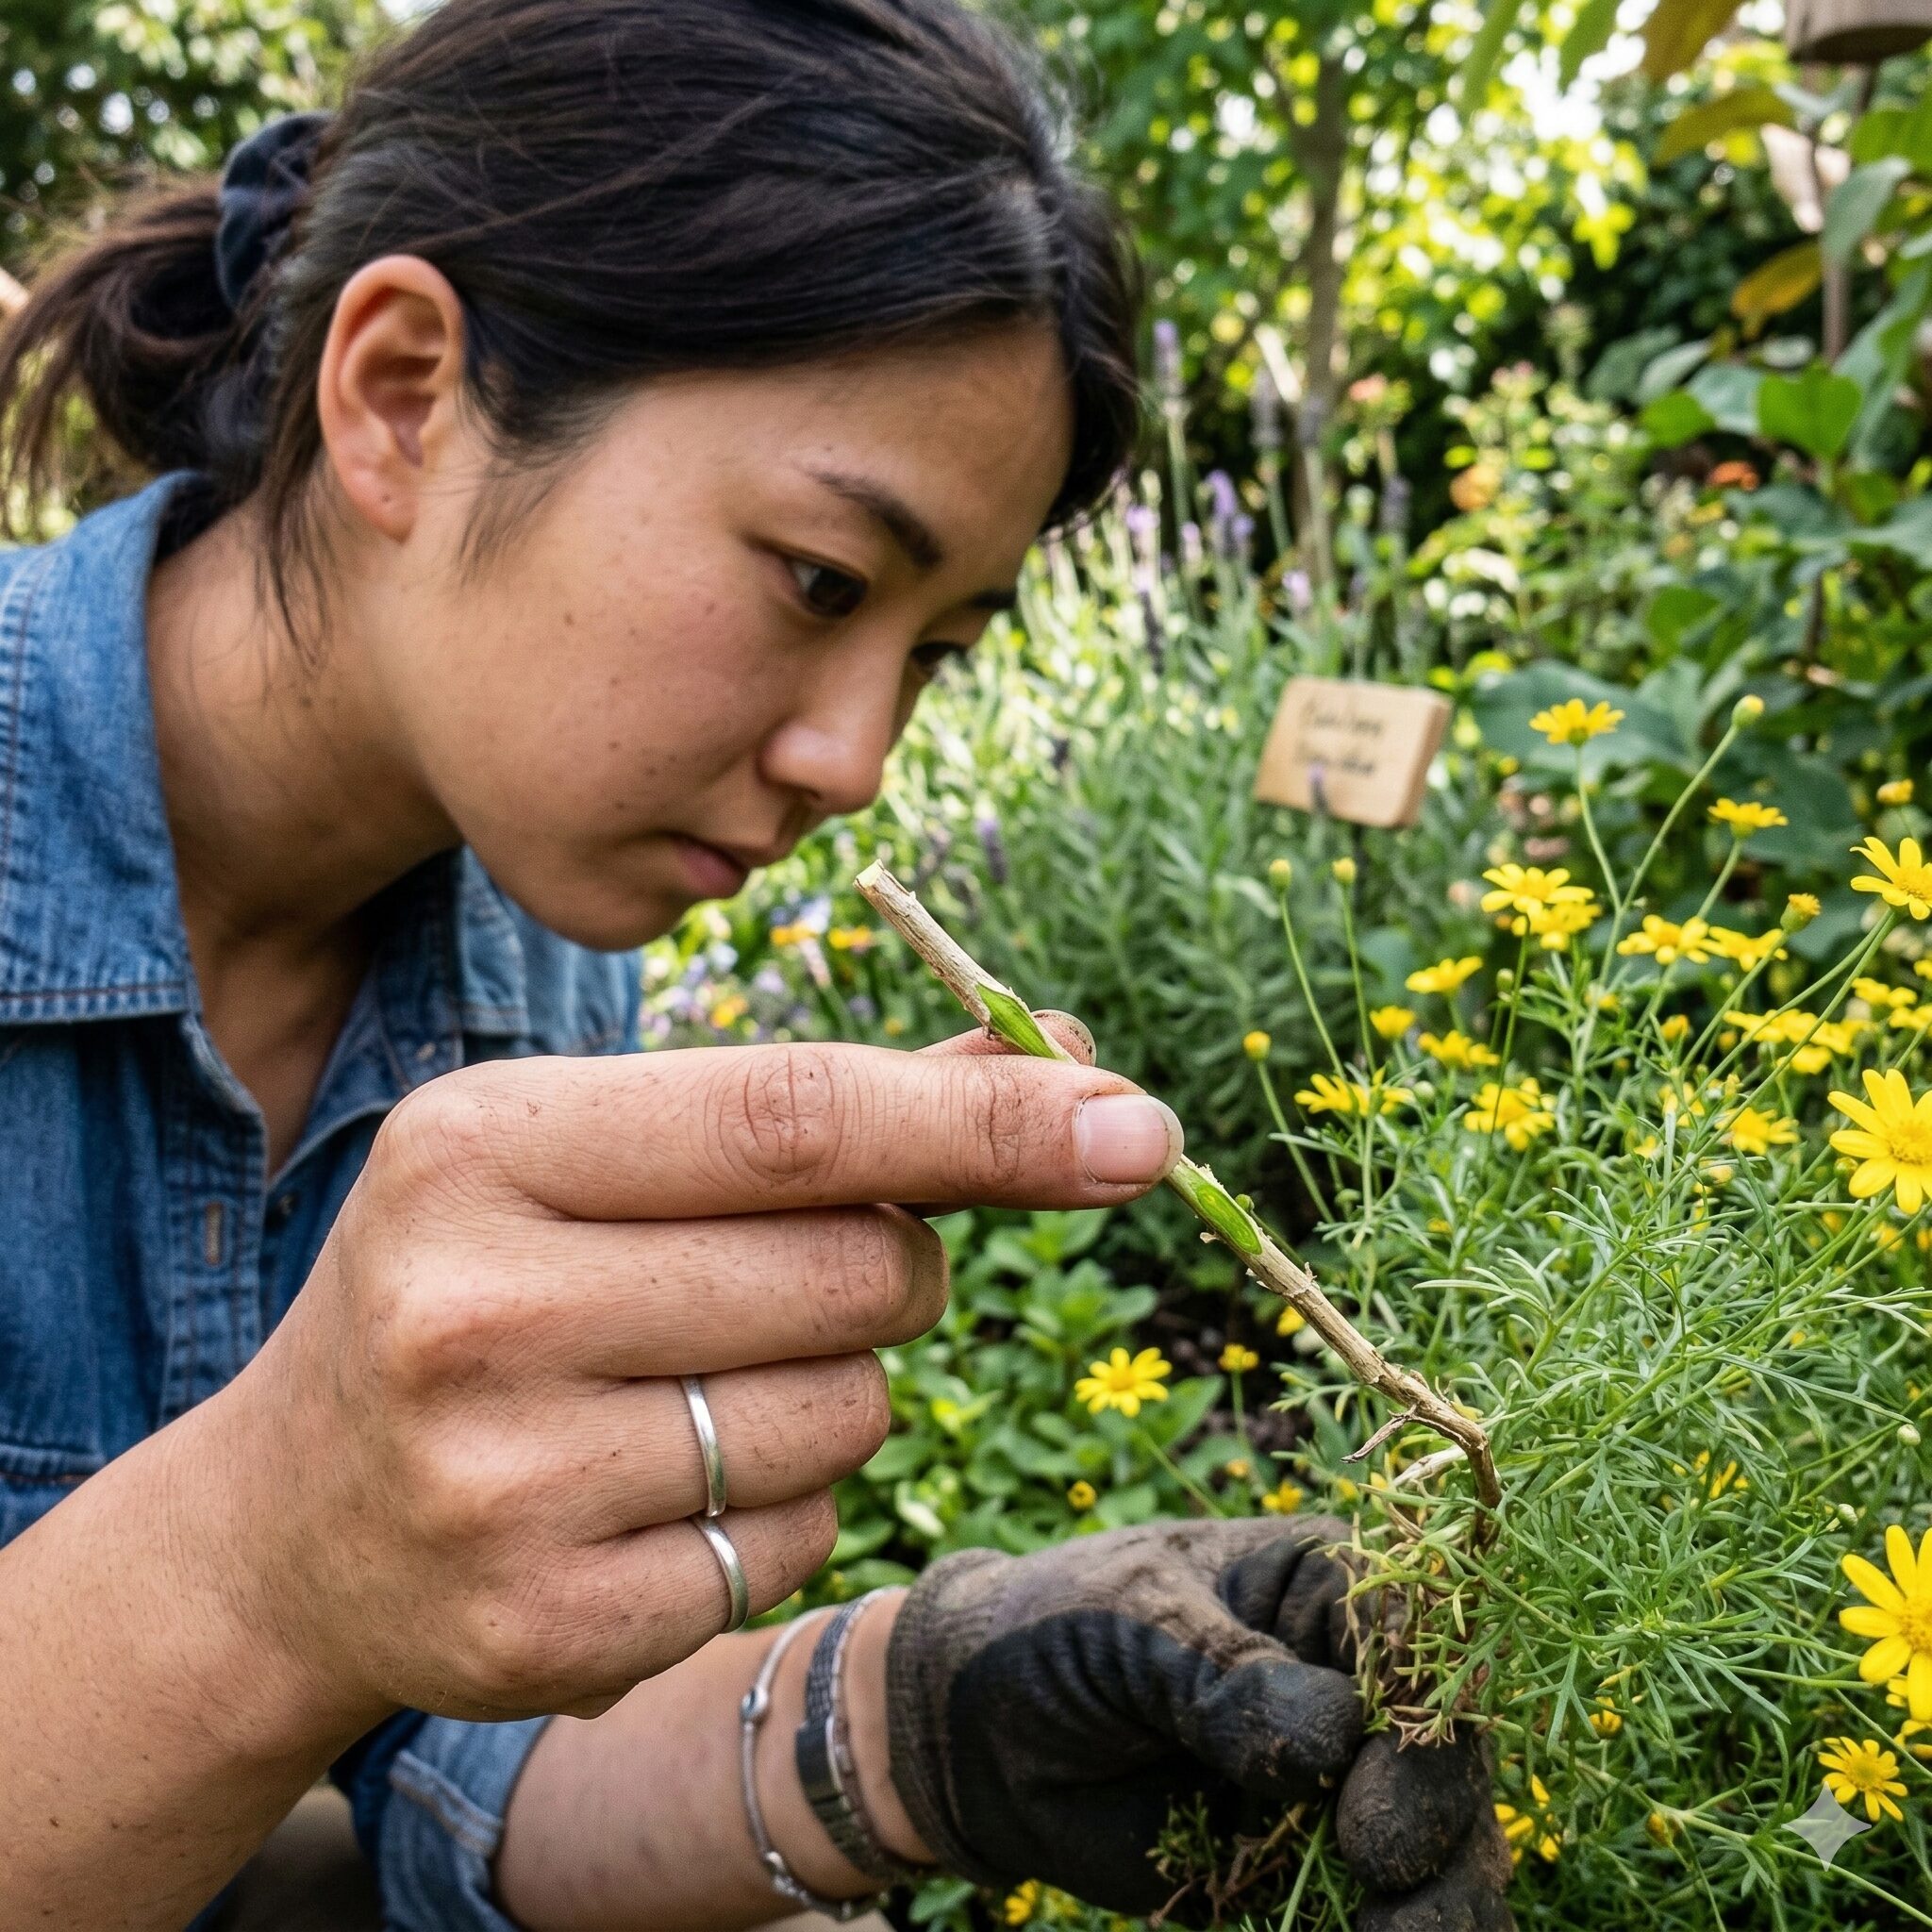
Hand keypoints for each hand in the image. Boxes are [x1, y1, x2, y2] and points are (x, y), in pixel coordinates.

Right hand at [201, 1036, 1182, 1734]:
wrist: (290, 1520)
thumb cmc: (487, 1286)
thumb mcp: (601, 1161)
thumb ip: (821, 1110)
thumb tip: (1057, 1055)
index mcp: (487, 1147)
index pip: (795, 1119)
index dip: (985, 1121)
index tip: (1135, 1122)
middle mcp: (477, 1307)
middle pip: (857, 1274)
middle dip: (895, 1267)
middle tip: (798, 1275)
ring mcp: (503, 1483)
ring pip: (850, 1416)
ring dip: (835, 1394)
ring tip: (691, 1387)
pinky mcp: (544, 1627)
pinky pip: (799, 1547)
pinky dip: (781, 1514)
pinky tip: (658, 1496)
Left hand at [884, 1517, 1512, 1930]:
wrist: (971, 1736)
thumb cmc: (1050, 1633)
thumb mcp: (1126, 1622)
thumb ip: (1222, 1674)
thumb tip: (1332, 1735)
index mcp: (1322, 1583)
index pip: (1416, 1632)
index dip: (1423, 1711)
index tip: (1371, 1799)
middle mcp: (1351, 1679)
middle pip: (1445, 1747)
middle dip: (1438, 1819)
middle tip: (1381, 1877)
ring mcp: (1338, 1779)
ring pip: (1439, 1839)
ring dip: (1443, 1900)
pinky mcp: (1306, 1864)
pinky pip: (1377, 1908)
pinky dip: (1390, 1931)